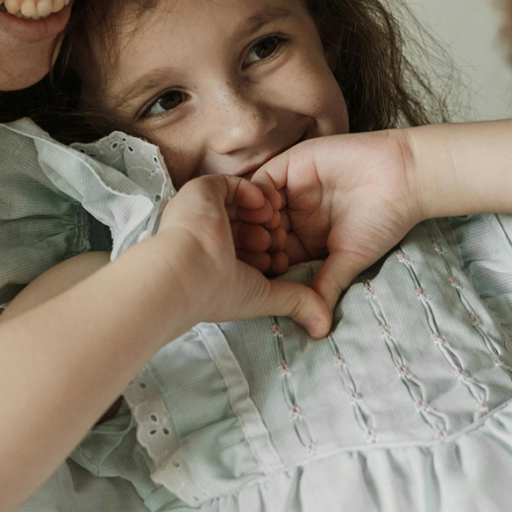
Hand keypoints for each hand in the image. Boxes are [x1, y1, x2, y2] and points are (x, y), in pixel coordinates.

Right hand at [153, 175, 330, 337]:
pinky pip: (231, 184)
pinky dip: (252, 192)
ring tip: (274, 221)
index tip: (280, 261)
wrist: (188, 268)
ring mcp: (202, 214)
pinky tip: (263, 207)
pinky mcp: (201, 193)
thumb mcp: (262, 295)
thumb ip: (295, 301)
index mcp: (214, 262)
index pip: (247, 251)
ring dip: (262, 212)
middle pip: (245, 227)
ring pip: (240, 206)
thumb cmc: (216, 289)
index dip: (268, 254)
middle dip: (268, 233)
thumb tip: (323, 327)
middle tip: (279, 240)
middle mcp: (205, 237)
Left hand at [251, 130, 424, 311]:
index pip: (272, 255)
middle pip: (257, 231)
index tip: (264, 281)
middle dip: (254, 245)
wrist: (402, 177)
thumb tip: (317, 330)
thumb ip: (326, 286)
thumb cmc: (382, 220)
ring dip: (255, 222)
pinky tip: (273, 210)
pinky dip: (260, 196)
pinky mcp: (292, 165)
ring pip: (255, 208)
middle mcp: (294, 213)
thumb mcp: (349, 258)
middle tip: (260, 257)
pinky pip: (263, 181)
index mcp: (305, 238)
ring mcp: (291, 189)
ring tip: (269, 235)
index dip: (264, 267)